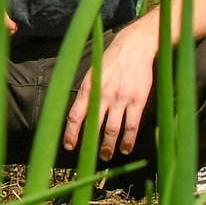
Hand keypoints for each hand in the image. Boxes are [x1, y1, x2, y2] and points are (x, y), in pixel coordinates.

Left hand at [63, 24, 156, 158]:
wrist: (135, 46)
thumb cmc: (111, 60)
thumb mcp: (93, 71)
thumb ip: (87, 91)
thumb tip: (78, 112)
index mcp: (88, 86)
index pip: (75, 114)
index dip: (71, 133)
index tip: (68, 146)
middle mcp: (103, 93)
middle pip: (93, 126)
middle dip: (89, 145)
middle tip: (88, 157)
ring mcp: (121, 98)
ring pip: (112, 130)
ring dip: (108, 147)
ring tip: (106, 156)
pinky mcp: (137, 101)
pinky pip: (131, 126)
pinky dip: (128, 141)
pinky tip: (125, 148)